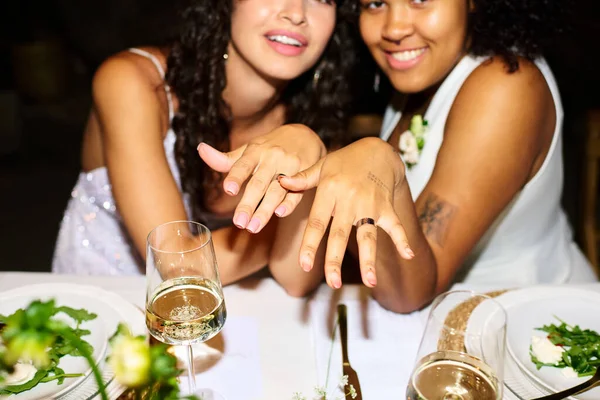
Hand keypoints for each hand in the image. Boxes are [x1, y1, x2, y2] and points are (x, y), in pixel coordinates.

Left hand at [198, 124, 325, 232]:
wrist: (306, 136)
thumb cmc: (271, 146)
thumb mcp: (250, 149)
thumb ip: (226, 159)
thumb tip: (200, 149)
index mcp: (256, 151)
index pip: (244, 165)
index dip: (236, 177)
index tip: (228, 190)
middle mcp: (273, 159)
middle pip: (259, 183)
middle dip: (249, 204)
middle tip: (239, 223)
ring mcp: (290, 168)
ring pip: (277, 191)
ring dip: (265, 210)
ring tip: (253, 228)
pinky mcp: (305, 177)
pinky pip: (297, 193)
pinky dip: (289, 203)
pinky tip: (280, 214)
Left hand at [280, 137, 413, 288]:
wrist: (377, 150)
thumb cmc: (344, 162)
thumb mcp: (321, 166)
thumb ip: (301, 180)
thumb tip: (280, 182)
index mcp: (329, 191)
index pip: (317, 222)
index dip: (310, 244)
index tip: (305, 265)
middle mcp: (349, 200)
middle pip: (340, 234)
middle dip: (336, 260)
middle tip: (332, 283)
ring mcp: (370, 205)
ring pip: (367, 236)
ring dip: (369, 259)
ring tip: (371, 282)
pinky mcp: (387, 207)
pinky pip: (395, 225)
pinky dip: (402, 239)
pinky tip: (407, 255)